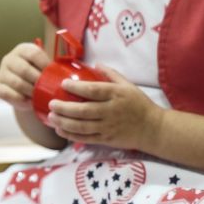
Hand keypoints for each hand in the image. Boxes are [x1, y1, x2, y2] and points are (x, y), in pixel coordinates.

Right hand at [0, 41, 51, 110]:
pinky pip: (8, 94)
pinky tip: (30, 102)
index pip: (34, 54)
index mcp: (23, 49)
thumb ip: (54, 66)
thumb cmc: (39, 77)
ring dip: (30, 92)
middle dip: (38, 81)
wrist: (25, 91)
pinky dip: (21, 100)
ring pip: (17, 83)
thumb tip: (70, 72)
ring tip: (40, 97)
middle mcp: (9, 58)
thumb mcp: (45, 67)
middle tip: (48, 89)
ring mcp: (1, 72)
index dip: (45, 65)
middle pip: (24, 69)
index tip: (55, 75)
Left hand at [44, 66, 161, 150]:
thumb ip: (111, 74)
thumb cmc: (139, 104)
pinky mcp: (106, 139)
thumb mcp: (128, 85)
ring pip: (82, 126)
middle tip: (51, 103)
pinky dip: (71, 135)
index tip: (63, 84)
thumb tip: (95, 64)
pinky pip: (86, 138)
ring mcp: (108, 127)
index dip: (76, 87)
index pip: (93, 90)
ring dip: (64, 122)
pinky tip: (60, 130)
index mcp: (116, 95)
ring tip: (51, 116)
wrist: (152, 128)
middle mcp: (111, 111)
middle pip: (84, 111)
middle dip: (64, 108)